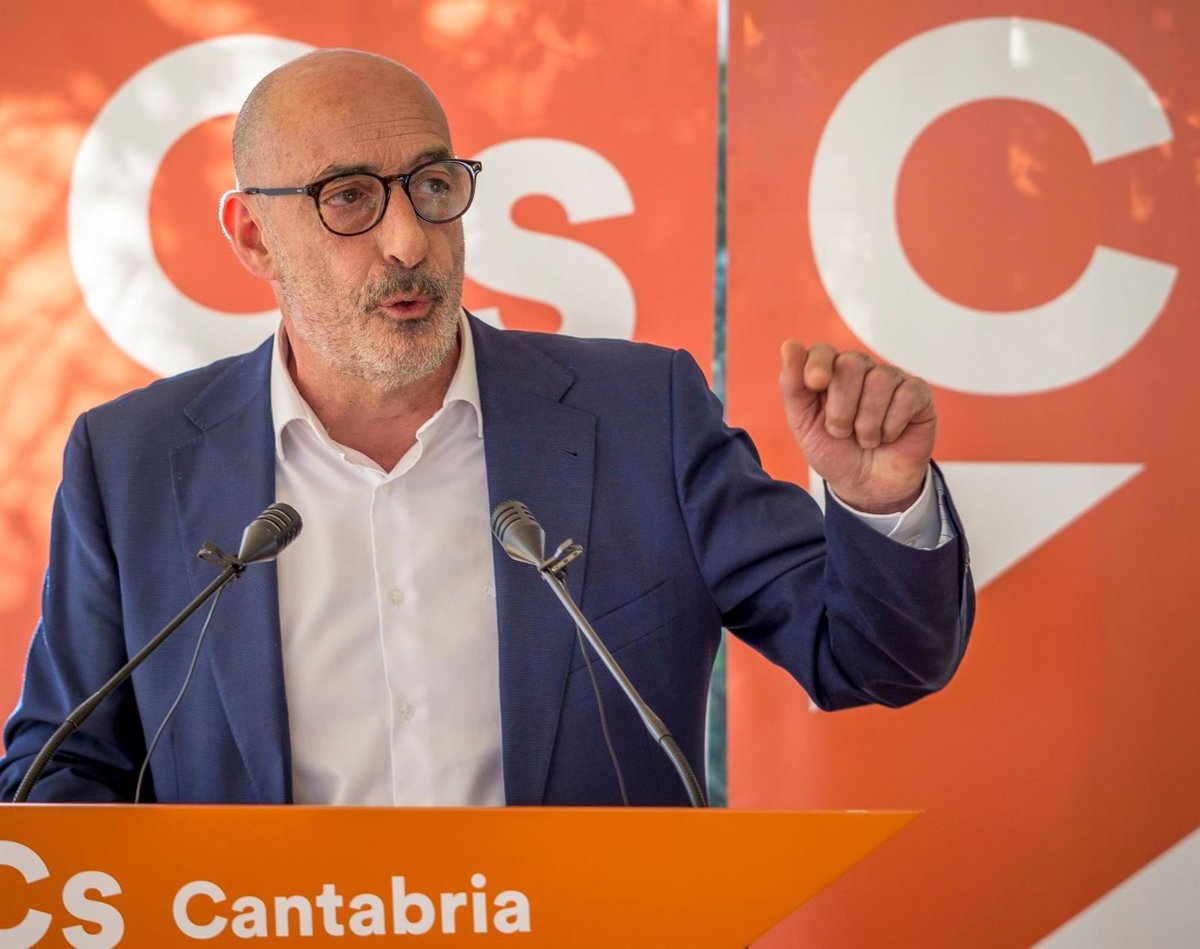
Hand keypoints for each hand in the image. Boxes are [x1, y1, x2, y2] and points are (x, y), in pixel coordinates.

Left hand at [779, 341, 935, 513]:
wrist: (866, 487)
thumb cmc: (835, 452)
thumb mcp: (804, 424)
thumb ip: (793, 385)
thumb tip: (790, 346)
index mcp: (830, 371)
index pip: (823, 351)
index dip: (818, 364)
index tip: (815, 384)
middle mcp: (861, 368)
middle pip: (850, 364)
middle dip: (841, 409)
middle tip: (841, 432)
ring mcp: (891, 379)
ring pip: (879, 382)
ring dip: (866, 424)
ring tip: (865, 439)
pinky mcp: (917, 394)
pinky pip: (906, 397)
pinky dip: (891, 426)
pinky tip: (888, 436)